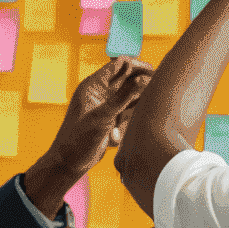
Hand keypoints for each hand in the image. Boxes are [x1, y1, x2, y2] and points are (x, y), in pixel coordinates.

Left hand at [23, 57, 152, 218]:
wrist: (69, 162)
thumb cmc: (78, 138)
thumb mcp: (102, 116)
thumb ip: (123, 98)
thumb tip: (141, 79)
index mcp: (92, 86)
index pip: (117, 66)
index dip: (135, 65)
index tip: (152, 68)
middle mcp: (100, 93)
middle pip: (125, 79)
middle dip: (140, 80)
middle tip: (159, 80)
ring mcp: (106, 106)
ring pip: (128, 95)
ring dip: (138, 97)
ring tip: (154, 96)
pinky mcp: (111, 119)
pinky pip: (127, 111)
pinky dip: (132, 115)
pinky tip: (138, 116)